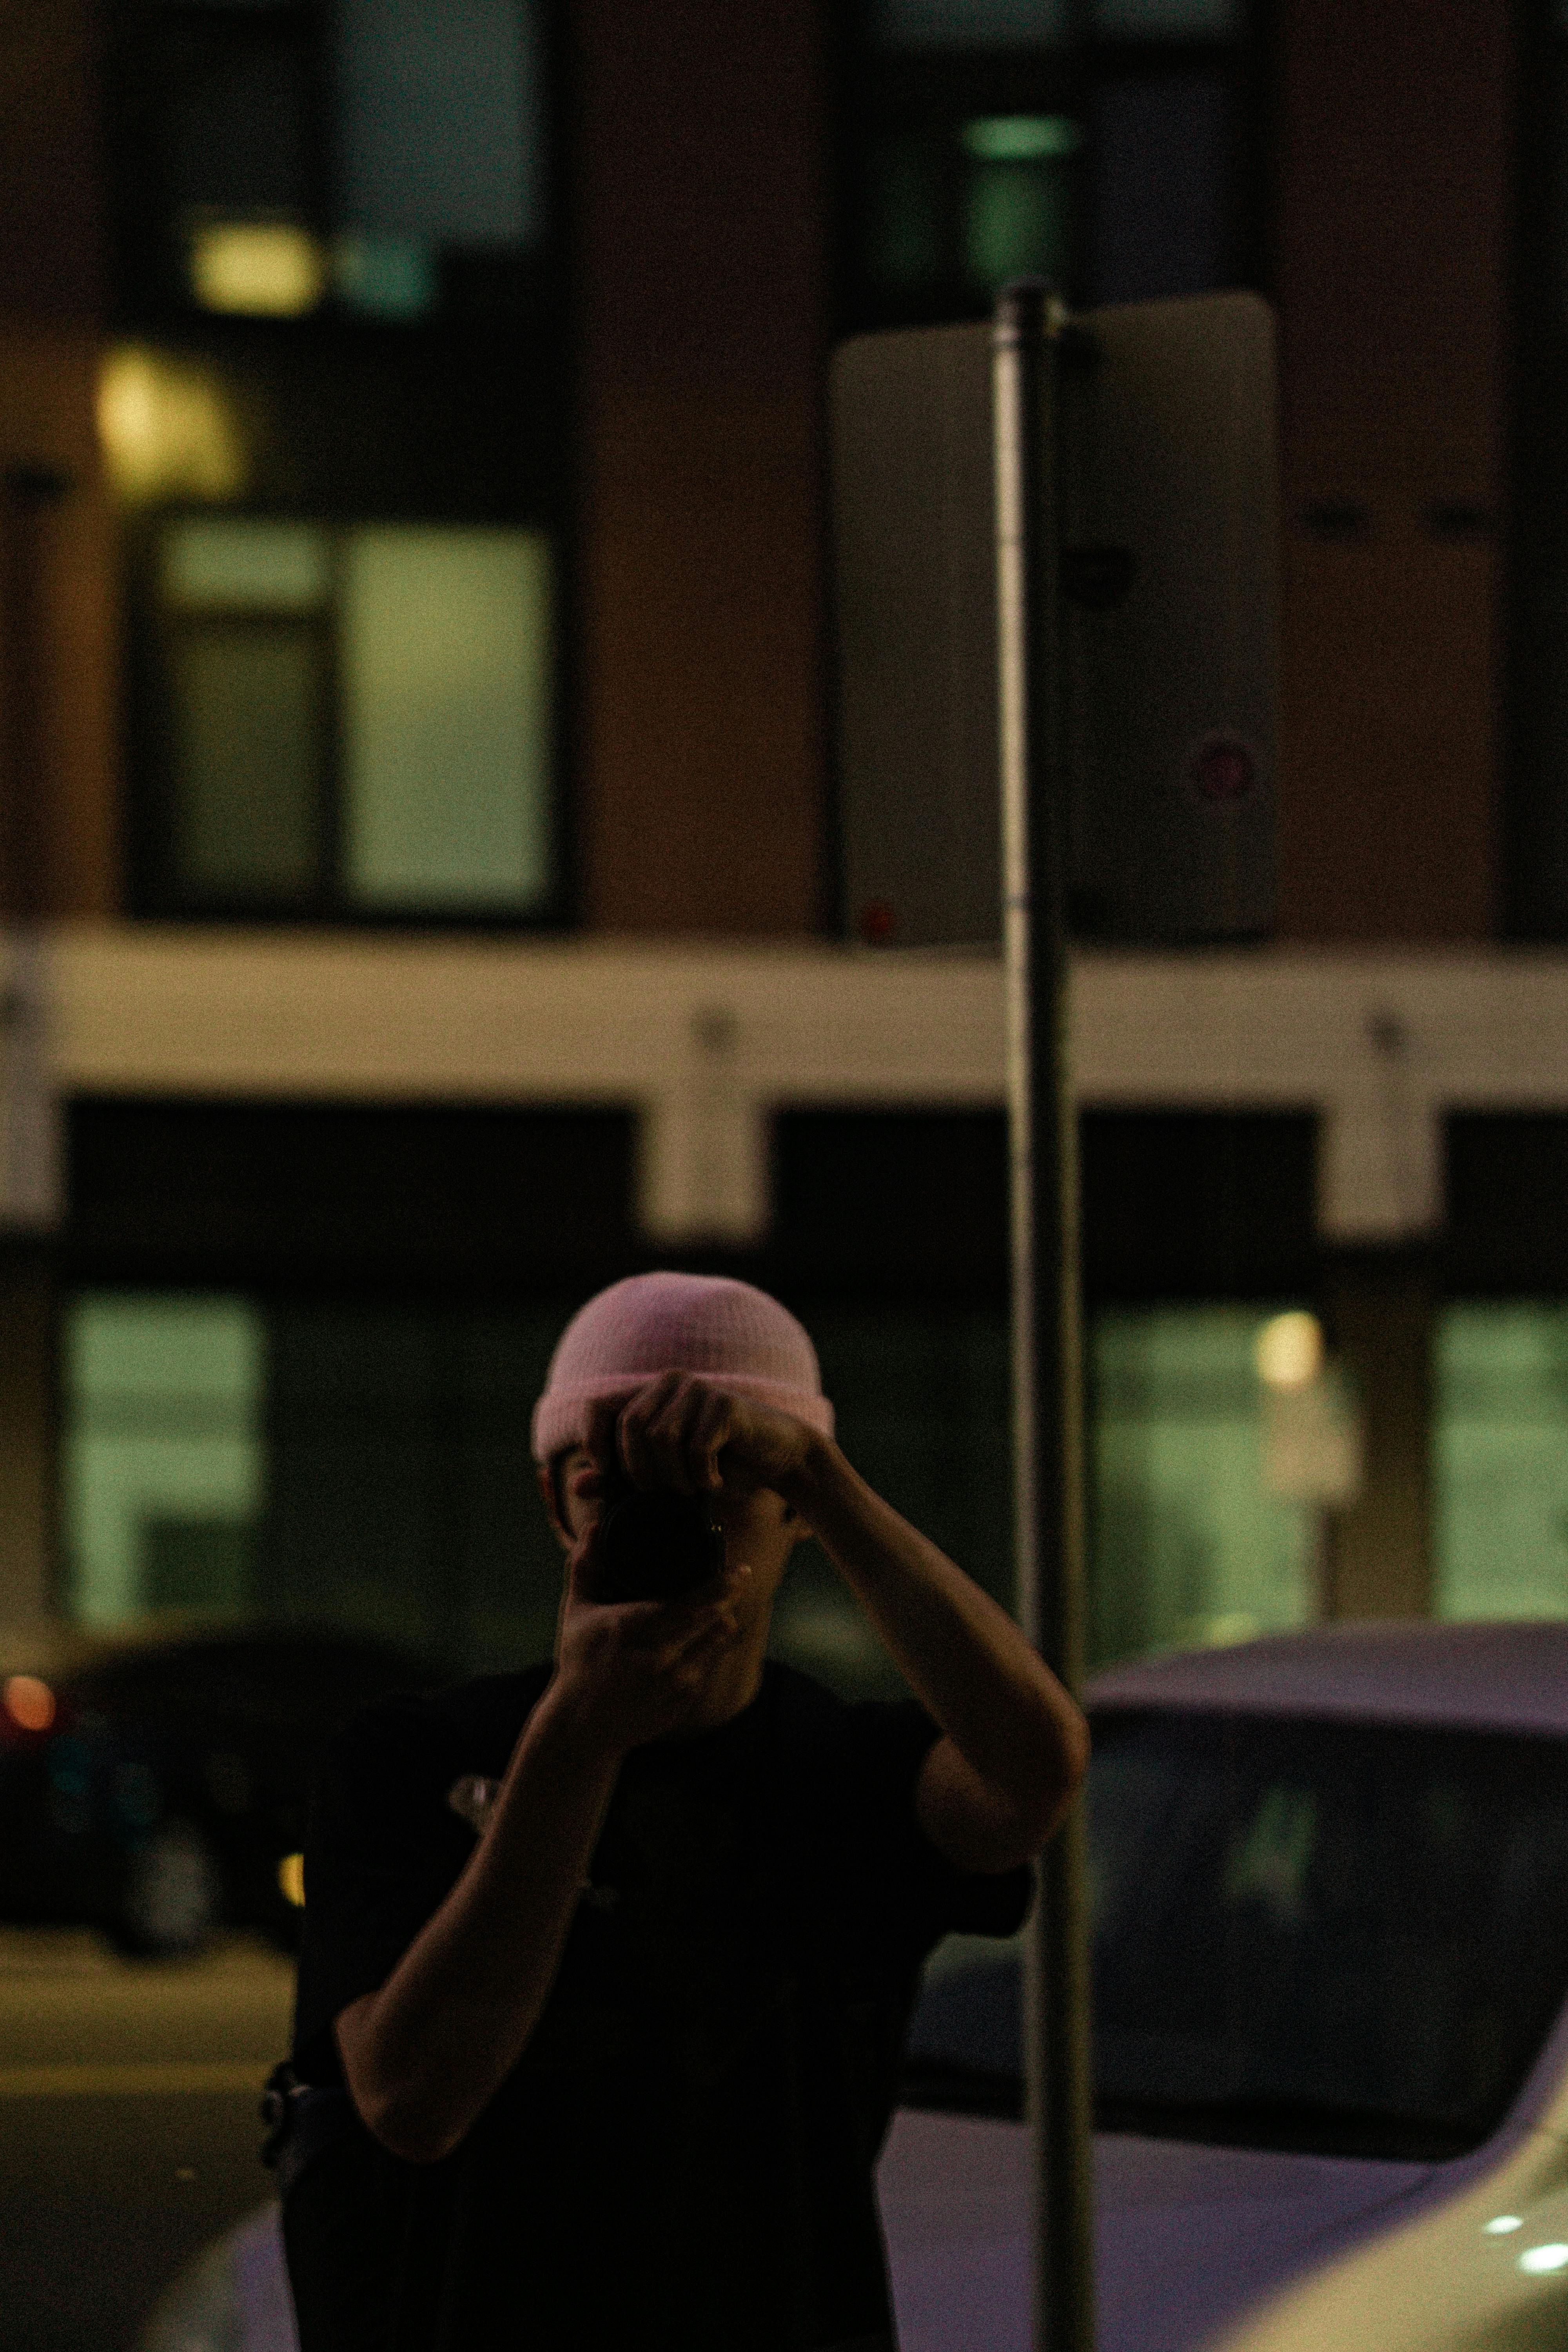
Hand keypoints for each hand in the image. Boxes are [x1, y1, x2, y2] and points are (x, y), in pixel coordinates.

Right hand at [552, 1517, 751, 1754]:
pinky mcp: (684, 1701)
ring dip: (721, 1621)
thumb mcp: (576, 1612)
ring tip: (717, 1607)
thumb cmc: (580, 1660)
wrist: (584, 1726)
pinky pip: (708, 1663)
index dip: (720, 1588)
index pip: (688, 1605)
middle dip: (728, 1597)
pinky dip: (706, 1647)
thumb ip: (585, 1565)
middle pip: (712, 1620)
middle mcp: (657, 1657)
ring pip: (717, 1641)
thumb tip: (595, 1525)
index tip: (741, 1571)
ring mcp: (674, 1683)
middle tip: (738, 1578)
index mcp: (630, 1630)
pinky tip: (693, 1640)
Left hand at [585, 1372, 815, 1506]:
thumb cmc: (718, 1466)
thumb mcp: (665, 1476)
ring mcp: (699, 1389)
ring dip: (674, 1476)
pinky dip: (701, 1476)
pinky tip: (714, 1482)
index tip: (606, 1474)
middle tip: (663, 1493)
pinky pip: (696, 1447)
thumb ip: (622, 1479)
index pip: (598, 1406)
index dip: (592, 1440)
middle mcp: (670, 1382)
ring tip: (692, 1488)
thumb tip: (577, 1486)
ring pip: (661, 1437)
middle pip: (630, 1425)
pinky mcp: (725, 1404)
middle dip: (640, 1470)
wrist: (778, 1458)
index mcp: (649, 1394)